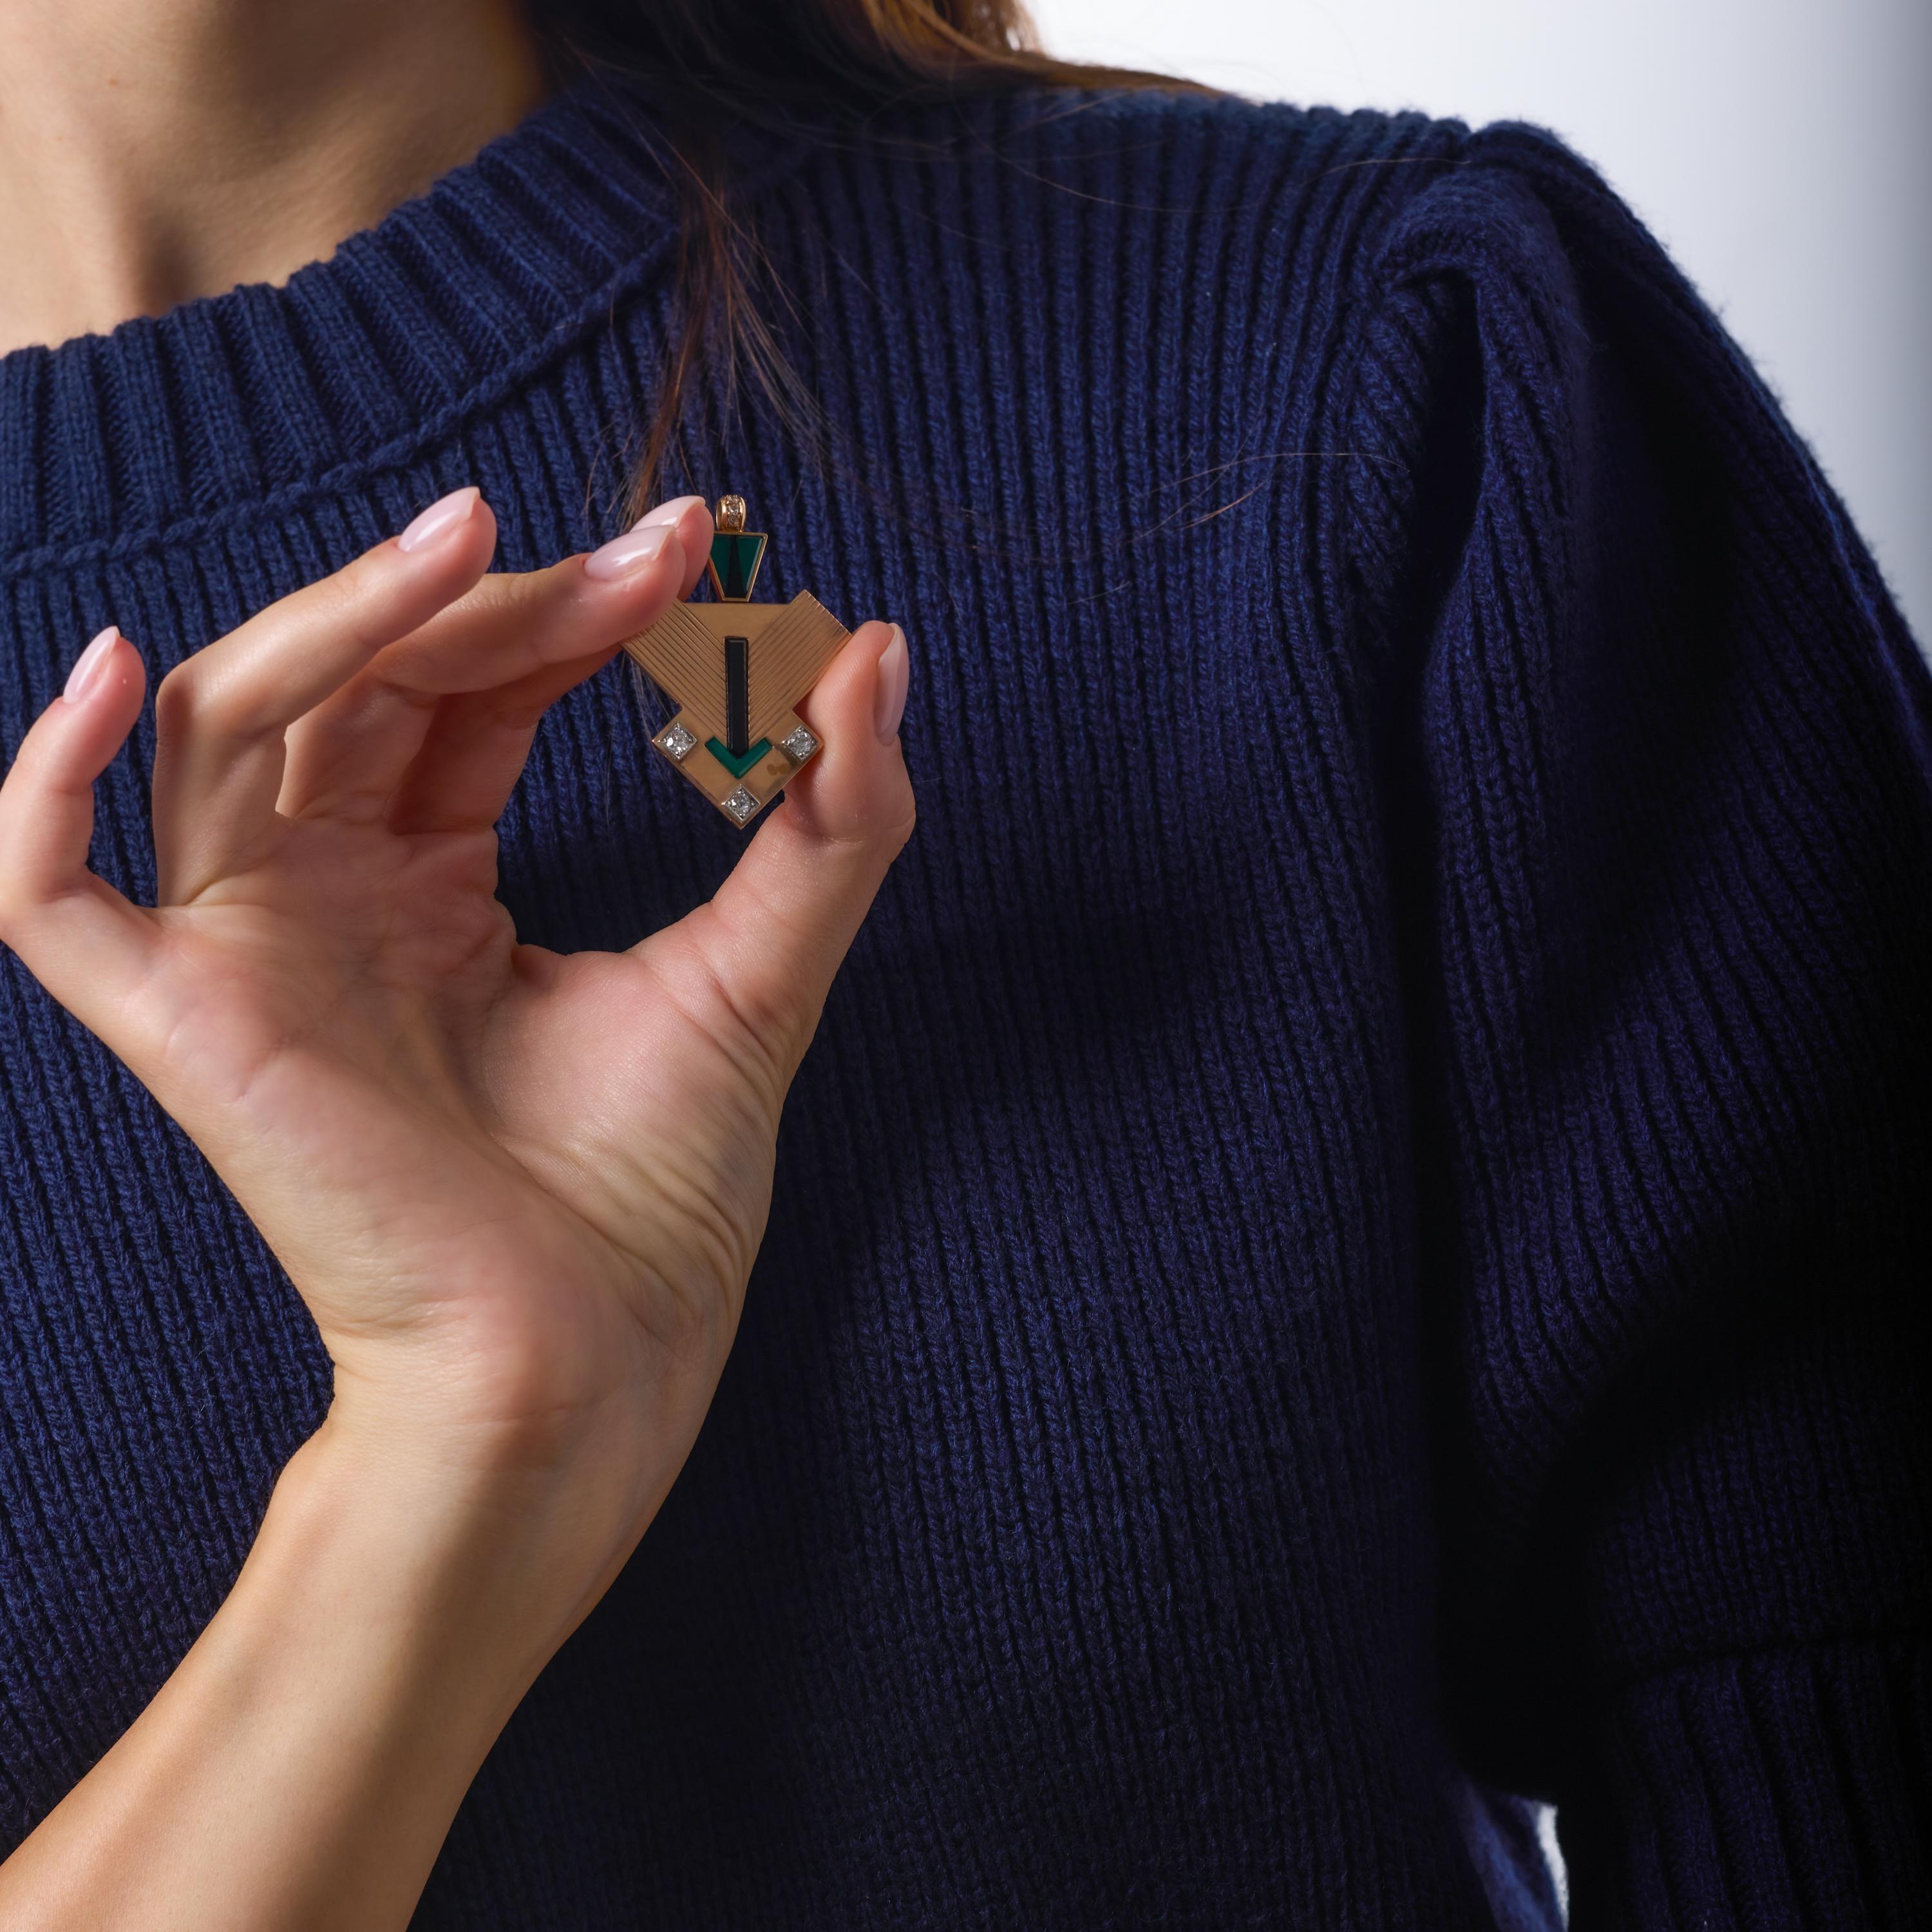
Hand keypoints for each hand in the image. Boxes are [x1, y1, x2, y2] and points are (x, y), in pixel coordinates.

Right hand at [0, 485, 914, 1597]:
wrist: (597, 1351)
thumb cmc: (662, 1191)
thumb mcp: (764, 969)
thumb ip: (834, 818)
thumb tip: (881, 649)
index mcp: (440, 889)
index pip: (473, 696)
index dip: (569, 610)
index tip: (693, 549)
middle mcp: (334, 900)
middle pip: (364, 683)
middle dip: (496, 602)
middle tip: (640, 551)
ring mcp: (254, 952)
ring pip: (231, 728)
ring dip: (335, 617)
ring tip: (468, 542)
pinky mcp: (188, 1025)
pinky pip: (52, 893)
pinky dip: (43, 782)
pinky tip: (106, 671)